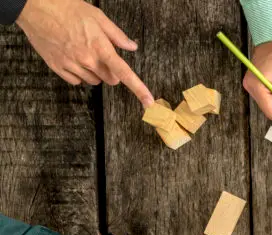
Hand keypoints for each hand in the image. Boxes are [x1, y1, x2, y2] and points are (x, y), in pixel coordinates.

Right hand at [15, 0, 152, 105]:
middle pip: (110, 79)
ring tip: (84, 53)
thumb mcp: (98, 17)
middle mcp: (87, 60)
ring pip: (94, 81)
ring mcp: (71, 65)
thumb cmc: (68, 8)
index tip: (149, 102)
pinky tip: (74, 59)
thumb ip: (117, 35)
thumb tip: (132, 47)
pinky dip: (79, 74)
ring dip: (95, 72)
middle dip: (111, 71)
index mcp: (100, 47)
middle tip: (102, 55)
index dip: (139, 89)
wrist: (36, 7)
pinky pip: (76, 81)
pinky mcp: (57, 67)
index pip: (124, 73)